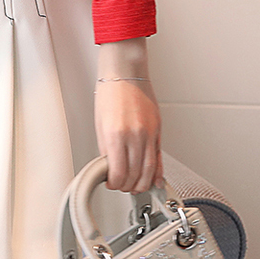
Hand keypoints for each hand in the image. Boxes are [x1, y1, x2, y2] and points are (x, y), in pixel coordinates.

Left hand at [94, 39, 163, 193]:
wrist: (125, 71)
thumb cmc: (110, 92)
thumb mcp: (100, 123)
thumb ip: (106, 148)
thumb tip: (110, 167)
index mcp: (116, 134)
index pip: (118, 173)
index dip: (114, 184)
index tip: (111, 184)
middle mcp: (134, 136)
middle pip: (135, 175)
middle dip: (127, 186)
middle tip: (122, 186)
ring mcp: (149, 133)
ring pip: (150, 170)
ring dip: (142, 183)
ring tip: (135, 186)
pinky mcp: (158, 129)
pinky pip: (159, 157)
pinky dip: (157, 172)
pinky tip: (154, 180)